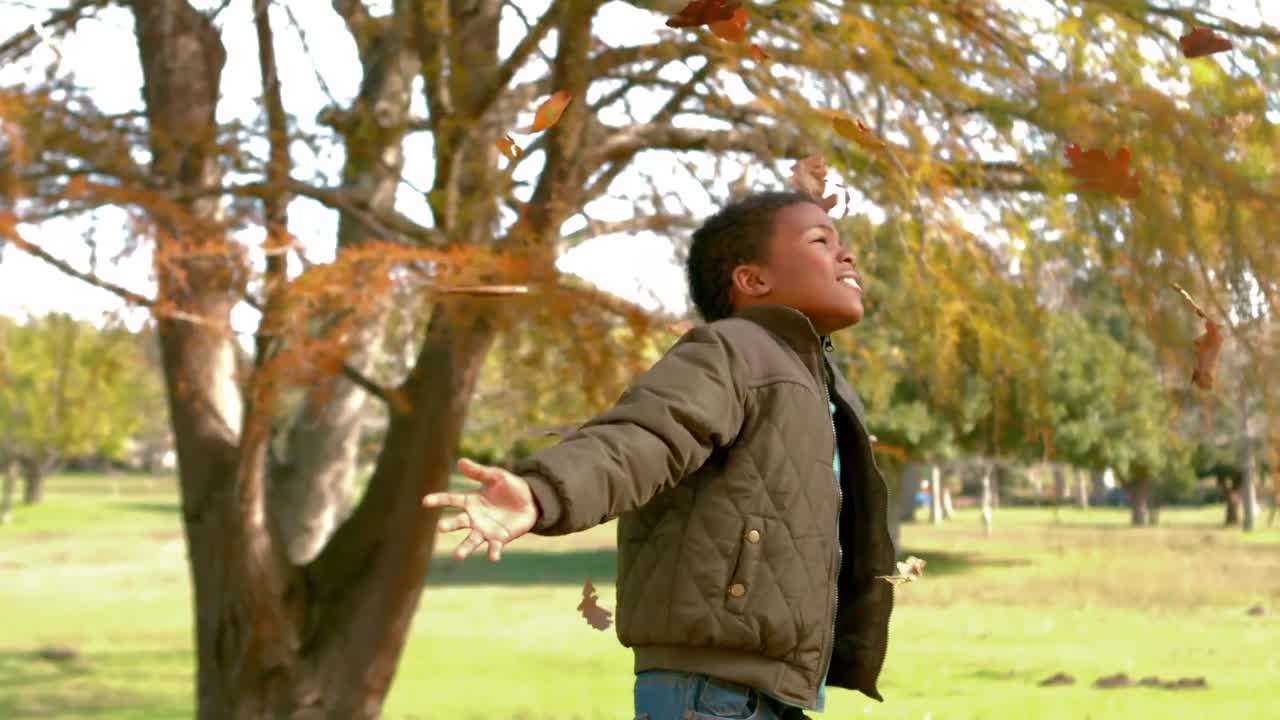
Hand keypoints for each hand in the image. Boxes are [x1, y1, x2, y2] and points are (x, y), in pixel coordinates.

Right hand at [423, 457, 538, 561]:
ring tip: (458, 556)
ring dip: (465, 548)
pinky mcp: (499, 539)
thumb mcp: (496, 476)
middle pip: (459, 522)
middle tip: (440, 527)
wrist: (531, 501)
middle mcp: (474, 518)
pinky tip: (493, 557)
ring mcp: (485, 530)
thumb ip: (479, 472)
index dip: (438, 500)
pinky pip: (494, 547)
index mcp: (471, 501)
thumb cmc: (510, 487)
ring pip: (472, 540)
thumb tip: (460, 462)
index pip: (451, 499)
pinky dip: (493, 552)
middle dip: (450, 525)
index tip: (425, 501)